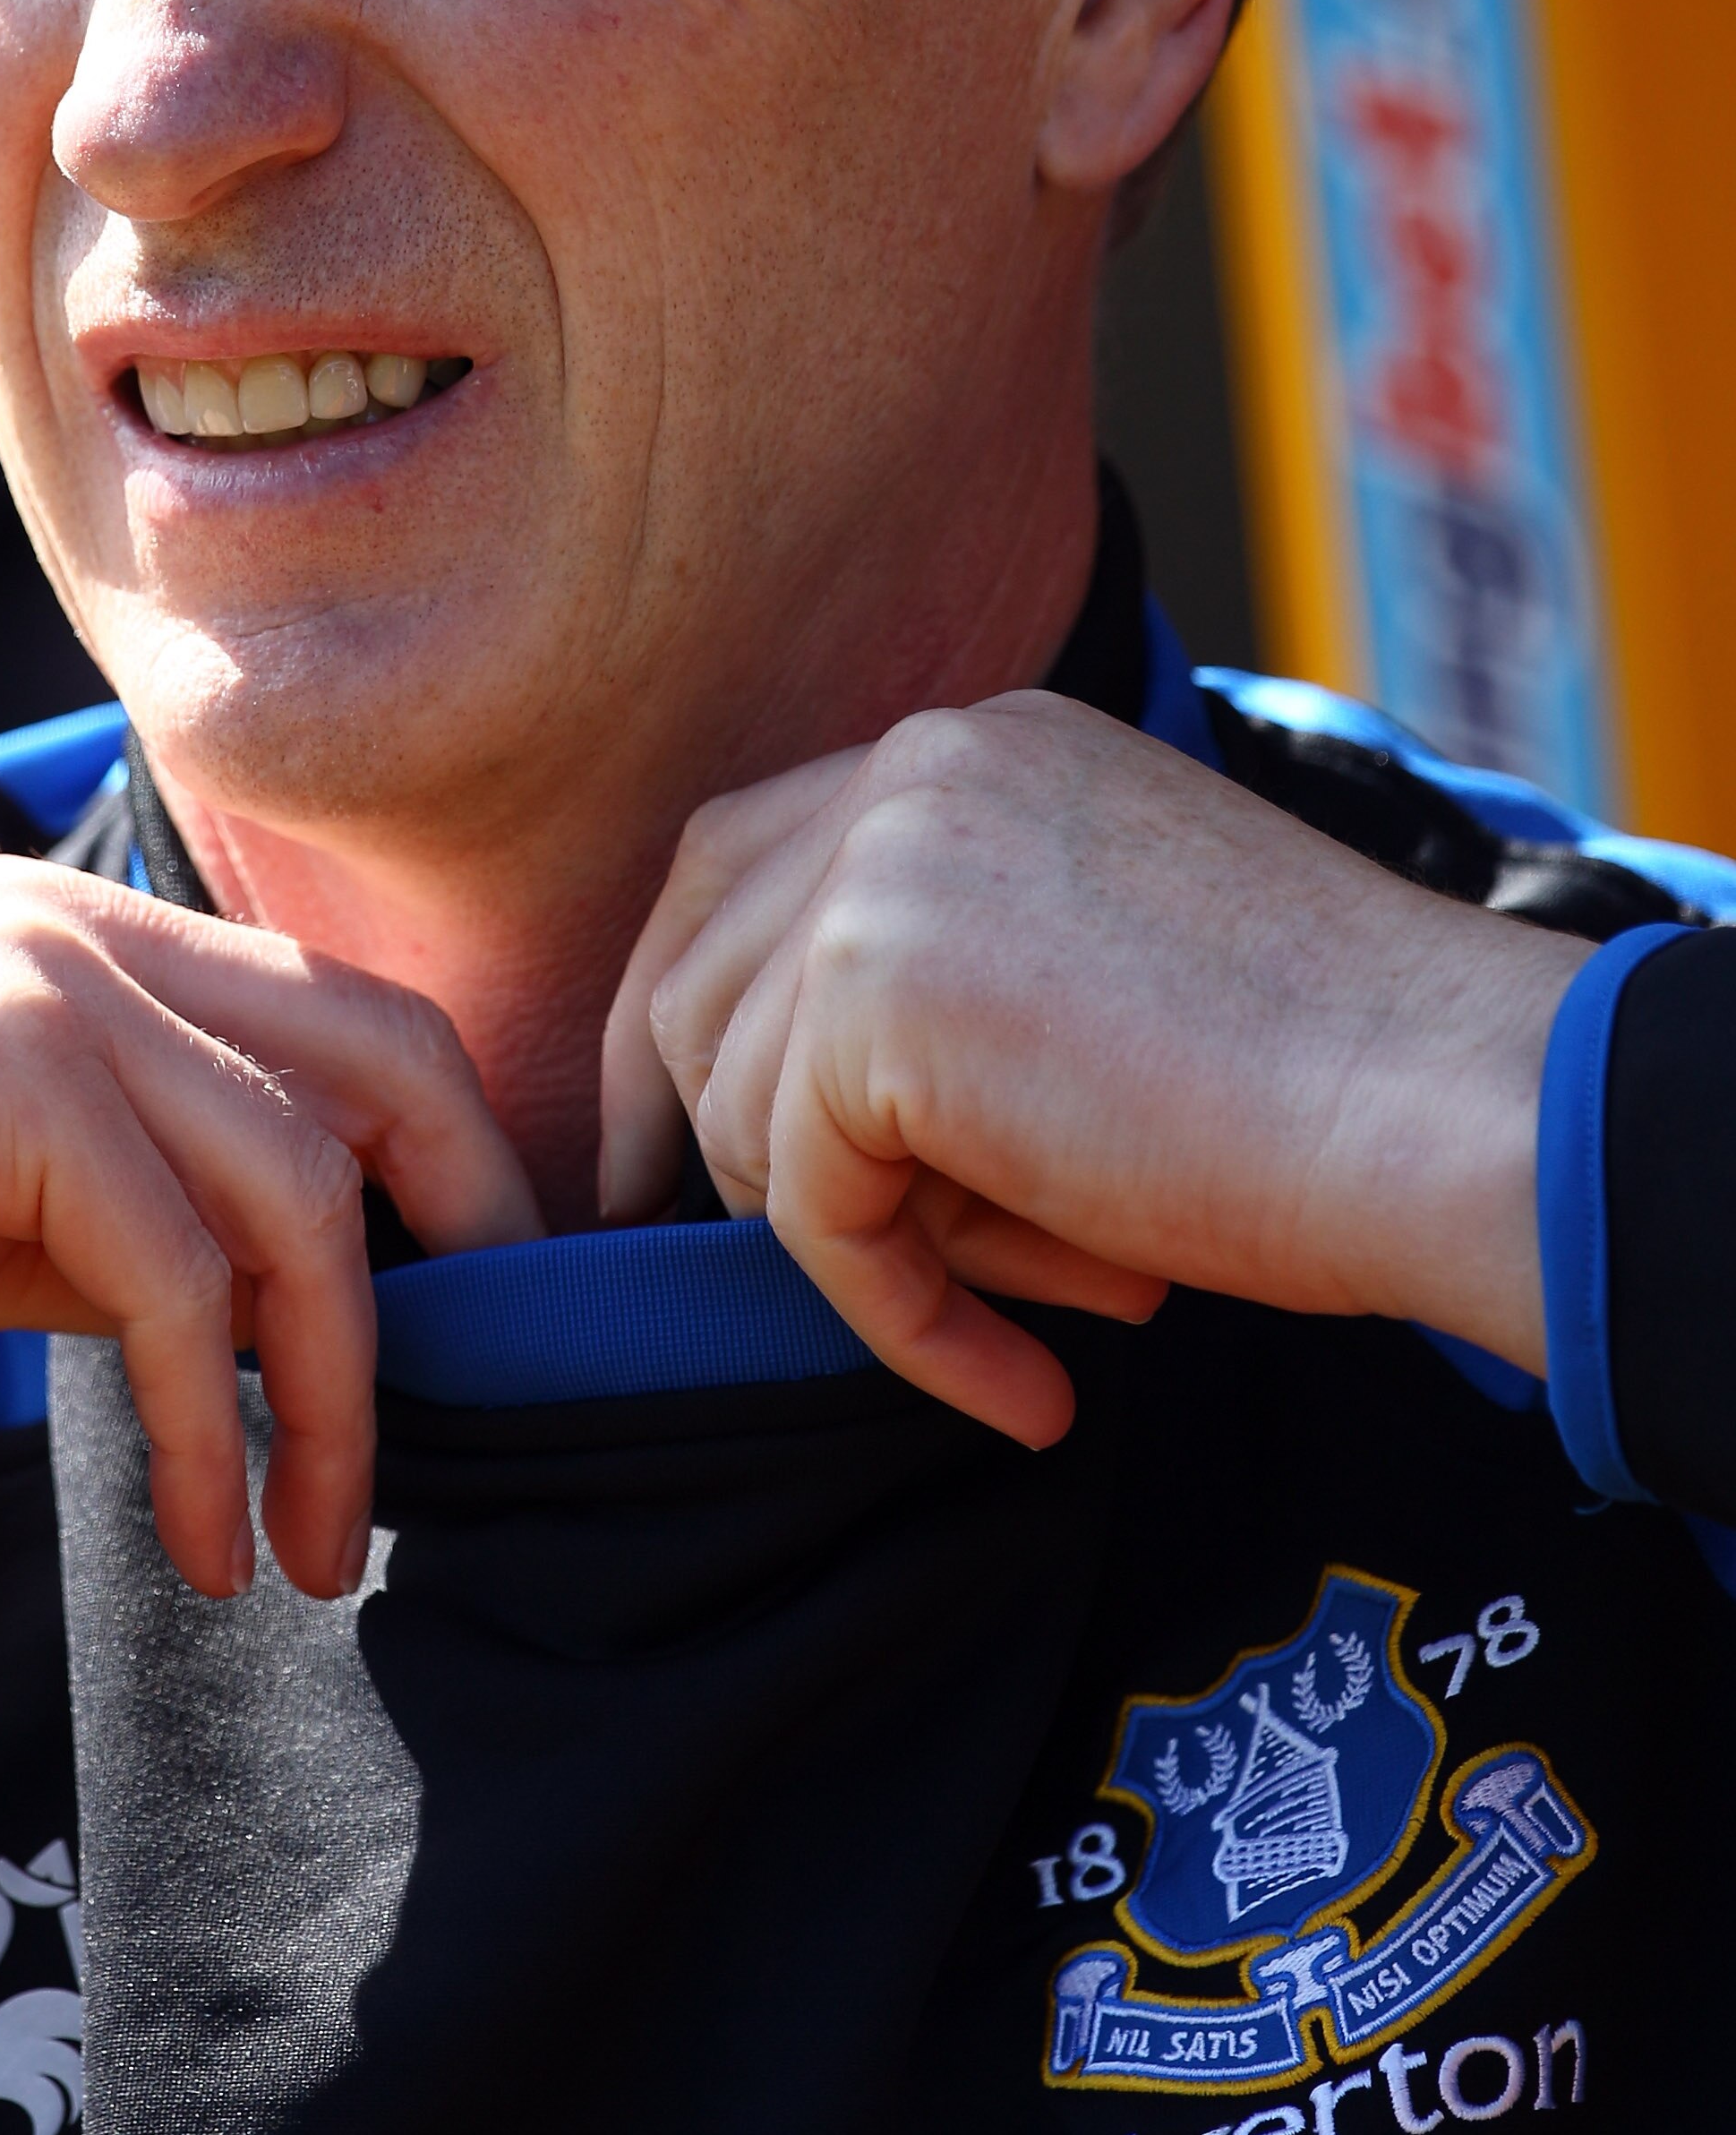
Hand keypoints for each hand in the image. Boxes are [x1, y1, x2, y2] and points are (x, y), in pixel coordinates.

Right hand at [0, 863, 538, 1601]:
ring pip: (303, 1188)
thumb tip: (239, 1322)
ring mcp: (44, 986)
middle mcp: (88, 928)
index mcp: (81, 935)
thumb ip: (95, 1218)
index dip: (445, 1164)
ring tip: (315, 1549)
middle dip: (473, 1242)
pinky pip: (180, 1276)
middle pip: (389, 1058)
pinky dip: (217, 1429)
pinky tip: (202, 1538)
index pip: (346, 1018)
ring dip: (339, 1396)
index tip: (465, 1331)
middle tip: (486, 1420)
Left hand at [598, 693, 1580, 1447]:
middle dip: (721, 1147)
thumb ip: (940, 986)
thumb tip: (755, 1131)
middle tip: (812, 1278)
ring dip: (874, 1239)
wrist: (1445, 1107)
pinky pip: (807, 1213)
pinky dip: (901, 1323)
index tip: (692, 1166)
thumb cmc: (1324, 1076)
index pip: (732, 870)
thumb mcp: (1091, 971)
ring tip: (1058, 1288)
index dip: (696, 1029)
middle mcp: (906, 771)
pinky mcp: (872, 1002)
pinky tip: (1021, 1389)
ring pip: (742, 1108)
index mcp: (965, 745)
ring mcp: (879, 872)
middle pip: (689, 979)